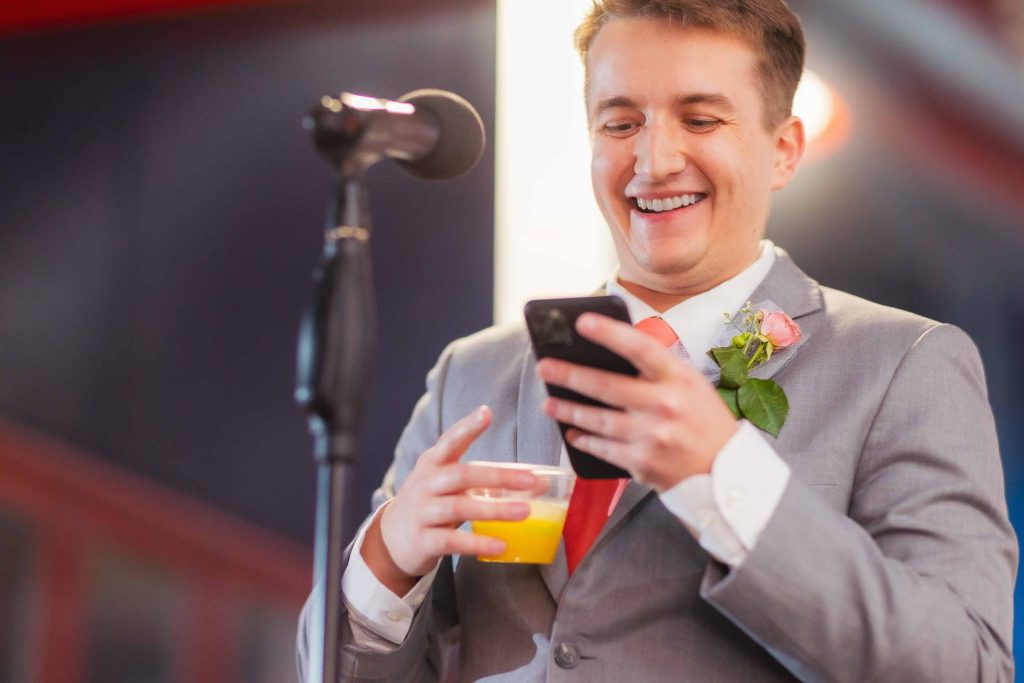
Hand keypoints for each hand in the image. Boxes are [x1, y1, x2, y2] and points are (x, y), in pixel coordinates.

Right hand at [360, 406, 536, 595]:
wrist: (392, 538)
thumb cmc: (432, 504)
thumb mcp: (451, 486)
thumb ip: (488, 482)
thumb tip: (539, 482)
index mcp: (434, 464)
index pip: (450, 441)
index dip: (467, 427)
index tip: (486, 413)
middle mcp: (426, 484)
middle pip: (462, 475)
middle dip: (498, 476)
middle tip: (530, 479)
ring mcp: (422, 512)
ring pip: (458, 507)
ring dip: (494, 509)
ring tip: (524, 512)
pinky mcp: (423, 540)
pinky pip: (452, 541)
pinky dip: (477, 542)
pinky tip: (500, 545)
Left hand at [537, 313, 737, 491]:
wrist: (726, 473)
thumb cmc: (705, 422)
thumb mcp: (691, 385)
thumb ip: (657, 369)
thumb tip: (609, 352)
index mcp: (679, 378)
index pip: (640, 348)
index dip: (609, 333)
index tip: (581, 322)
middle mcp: (665, 405)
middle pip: (606, 386)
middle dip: (569, 375)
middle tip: (545, 366)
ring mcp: (651, 436)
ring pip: (597, 420)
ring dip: (568, 410)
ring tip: (549, 402)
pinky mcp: (641, 463)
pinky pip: (603, 448)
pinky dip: (584, 440)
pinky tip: (572, 433)